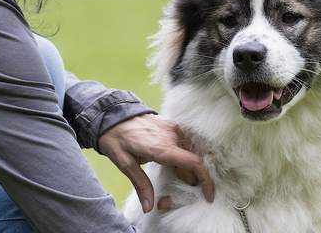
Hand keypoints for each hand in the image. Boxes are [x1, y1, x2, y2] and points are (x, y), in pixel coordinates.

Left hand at [97, 113, 213, 212]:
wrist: (112, 114)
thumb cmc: (116, 139)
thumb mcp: (124, 164)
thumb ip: (141, 185)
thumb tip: (149, 207)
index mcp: (162, 147)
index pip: (193, 164)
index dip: (205, 181)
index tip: (208, 196)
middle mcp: (172, 136)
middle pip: (192, 162)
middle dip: (190, 179)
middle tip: (178, 190)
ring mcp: (174, 128)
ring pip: (189, 153)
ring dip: (186, 168)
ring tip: (174, 176)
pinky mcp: (172, 124)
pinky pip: (185, 143)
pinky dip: (183, 156)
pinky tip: (172, 162)